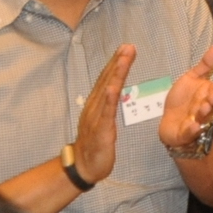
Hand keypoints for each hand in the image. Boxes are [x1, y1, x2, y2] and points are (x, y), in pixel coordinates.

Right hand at [73, 45, 135, 184]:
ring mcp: (96, 118)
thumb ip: (108, 105)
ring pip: (106, 92)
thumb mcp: (103, 120)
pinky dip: (109, 99)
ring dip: (115, 74)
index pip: (106, 80)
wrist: (84, 167)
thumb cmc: (95, 144)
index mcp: (96, 105)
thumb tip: (115, 89)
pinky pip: (105, 113)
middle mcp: (94, 108)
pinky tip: (113, 87)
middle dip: (117, 63)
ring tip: (124, 58)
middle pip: (106, 81)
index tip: (125, 48)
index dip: (115, 63)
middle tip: (128, 46)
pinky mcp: (100, 131)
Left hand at [159, 43, 212, 151]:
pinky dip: (192, 130)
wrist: (171, 121)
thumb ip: (206, 64)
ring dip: (204, 113)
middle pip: (211, 104)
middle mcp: (204, 107)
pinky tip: (194, 126)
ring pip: (202, 117)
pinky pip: (189, 132)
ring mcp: (195, 120)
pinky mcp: (184, 132)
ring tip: (204, 107)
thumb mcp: (192, 78)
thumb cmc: (184, 99)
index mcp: (207, 94)